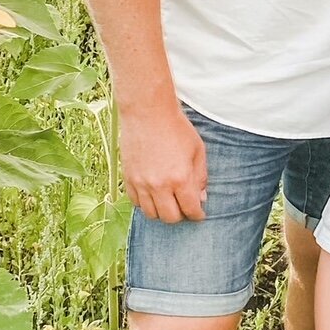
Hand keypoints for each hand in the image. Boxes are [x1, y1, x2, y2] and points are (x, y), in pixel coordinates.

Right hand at [119, 100, 207, 222]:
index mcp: (180, 178)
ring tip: (169, 202)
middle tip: (184, 208)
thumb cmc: (176, 128)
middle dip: (180, 216)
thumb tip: (201, 198)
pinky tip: (154, 194)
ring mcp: (141, 183)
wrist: (148, 112)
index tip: (199, 214)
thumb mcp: (197, 150)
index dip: (197, 215)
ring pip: (151, 214)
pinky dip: (146, 203)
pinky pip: (136, 203)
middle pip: (170, 218)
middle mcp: (159, 185)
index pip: (190, 210)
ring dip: (162, 212)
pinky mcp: (128, 178)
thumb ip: (200, 177)